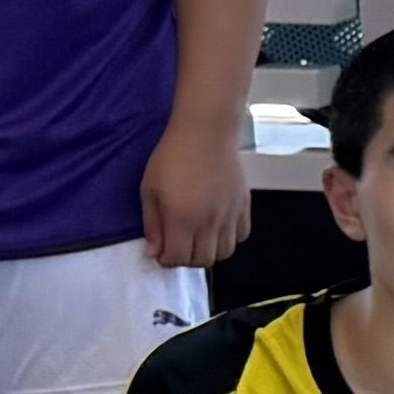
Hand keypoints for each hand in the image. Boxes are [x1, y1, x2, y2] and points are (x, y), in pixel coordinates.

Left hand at [139, 125, 249, 273]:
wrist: (206, 132)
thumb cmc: (173, 156)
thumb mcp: (149, 189)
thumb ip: (152, 224)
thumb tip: (154, 252)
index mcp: (182, 219)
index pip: (177, 258)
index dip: (166, 259)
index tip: (161, 251)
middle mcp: (209, 223)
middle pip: (202, 261)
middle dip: (187, 259)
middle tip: (178, 245)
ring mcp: (230, 216)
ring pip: (225, 253)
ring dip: (209, 252)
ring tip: (198, 239)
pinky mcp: (244, 207)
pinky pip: (241, 236)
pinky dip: (229, 238)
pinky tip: (217, 227)